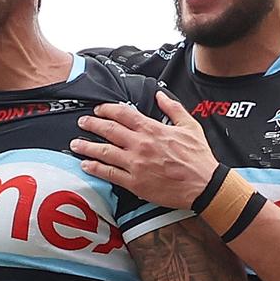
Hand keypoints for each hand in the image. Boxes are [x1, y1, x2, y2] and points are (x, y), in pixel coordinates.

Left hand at [71, 91, 218, 209]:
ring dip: (87, 146)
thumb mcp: (190, 126)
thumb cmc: (198, 157)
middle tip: (82, 122)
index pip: (123, 114)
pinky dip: (95, 168)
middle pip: (109, 130)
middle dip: (92, 124)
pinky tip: (86, 165)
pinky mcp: (135, 183)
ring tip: (76, 143)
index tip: (99, 108)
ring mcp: (135, 164)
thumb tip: (161, 95)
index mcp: (152, 129)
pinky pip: (109, 174)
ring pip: (104, 152)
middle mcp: (140, 145)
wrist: (204, 184)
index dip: (108, 109)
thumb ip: (173, 108)